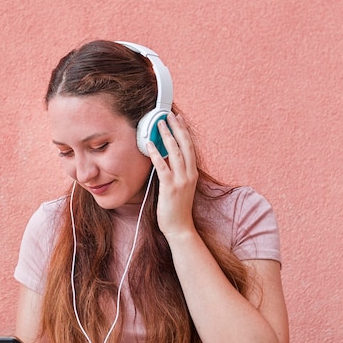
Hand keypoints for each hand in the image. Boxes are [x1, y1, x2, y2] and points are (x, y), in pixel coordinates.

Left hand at [146, 113, 198, 238]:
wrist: (180, 228)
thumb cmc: (177, 209)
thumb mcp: (181, 187)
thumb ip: (176, 172)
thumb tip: (165, 158)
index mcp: (192, 173)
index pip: (190, 147)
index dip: (184, 131)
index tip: (178, 119)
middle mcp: (189, 174)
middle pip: (185, 145)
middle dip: (177, 128)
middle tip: (169, 114)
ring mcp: (181, 180)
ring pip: (175, 152)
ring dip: (167, 135)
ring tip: (159, 123)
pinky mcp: (170, 187)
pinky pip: (162, 166)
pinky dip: (156, 153)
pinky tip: (149, 144)